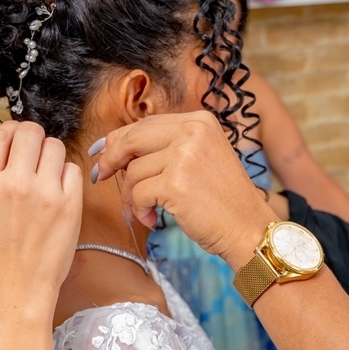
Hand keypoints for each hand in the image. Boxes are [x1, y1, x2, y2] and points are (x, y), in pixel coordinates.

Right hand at [0, 121, 82, 317]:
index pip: (0, 134)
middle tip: (35, 153)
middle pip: (31, 132)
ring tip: (47, 176)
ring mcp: (44, 193)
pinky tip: (59, 193)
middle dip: (34, 138)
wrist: (16, 290)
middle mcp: (13, 183)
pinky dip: (68, 176)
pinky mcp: (70, 205)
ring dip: (52, 155)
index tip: (16, 140)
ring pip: (55, 146)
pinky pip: (74, 170)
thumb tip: (15, 147)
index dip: (10, 132)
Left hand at [91, 111, 276, 268]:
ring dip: (131, 196)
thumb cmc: (223, 200)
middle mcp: (192, 131)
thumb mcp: (200, 158)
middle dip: (111, 160)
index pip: (146, 124)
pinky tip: (152, 220)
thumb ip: (167, 147)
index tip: (101, 151)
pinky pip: (138, 193)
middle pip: (132, 140)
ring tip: (142, 212)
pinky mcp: (176, 183)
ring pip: (132, 171)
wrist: (248, 228)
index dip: (118, 138)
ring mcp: (184, 155)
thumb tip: (115, 146)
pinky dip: (139, 210)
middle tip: (101, 177)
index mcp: (199, 121)